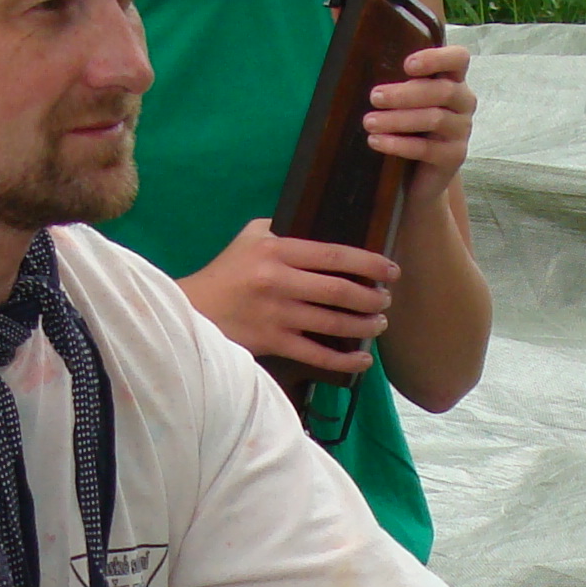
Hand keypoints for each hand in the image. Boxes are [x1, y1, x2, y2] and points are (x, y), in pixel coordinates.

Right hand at [180, 219, 397, 376]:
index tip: (391, 270)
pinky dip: (344, 361)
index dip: (368, 263)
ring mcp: (277, 315)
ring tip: (379, 324)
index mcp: (276, 250)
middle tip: (386, 300)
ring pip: (333, 323)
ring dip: (364, 326)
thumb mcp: (250, 237)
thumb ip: (283, 229)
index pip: (333, 255)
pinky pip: (317, 354)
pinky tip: (363, 360)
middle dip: (371, 297)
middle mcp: (279, 281)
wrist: (194, 310)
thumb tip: (321, 226)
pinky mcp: (273, 343)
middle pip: (339, 291)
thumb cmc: (226, 271)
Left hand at [363, 43, 476, 189]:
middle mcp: (464, 102)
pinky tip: (376, 141)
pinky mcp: (455, 156)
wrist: (422, 175)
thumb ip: (400, 84)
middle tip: (374, 97)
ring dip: (397, 119)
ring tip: (369, 122)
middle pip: (442, 91)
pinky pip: (427, 148)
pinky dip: (398, 144)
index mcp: (454, 80)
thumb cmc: (412, 128)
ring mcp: (462, 130)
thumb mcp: (407, 101)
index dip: (436, 58)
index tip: (407, 65)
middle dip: (405, 94)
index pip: (459, 58)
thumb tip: (363, 68)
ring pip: (434, 119)